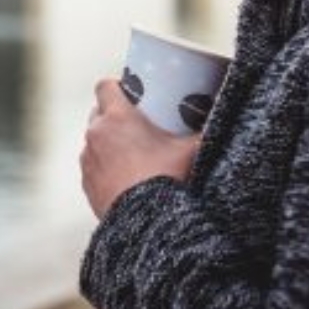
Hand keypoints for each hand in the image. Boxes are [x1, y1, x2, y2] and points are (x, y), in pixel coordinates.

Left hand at [80, 77, 199, 218]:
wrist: (147, 223)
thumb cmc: (166, 180)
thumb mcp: (191, 151)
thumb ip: (203, 132)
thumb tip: (221, 120)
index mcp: (117, 117)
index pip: (104, 86)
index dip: (116, 86)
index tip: (131, 92)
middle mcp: (96, 135)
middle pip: (98, 112)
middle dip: (113, 114)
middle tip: (135, 122)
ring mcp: (88, 160)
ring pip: (93, 140)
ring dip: (107, 141)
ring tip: (129, 151)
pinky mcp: (87, 184)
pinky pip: (92, 166)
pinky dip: (103, 166)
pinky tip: (121, 174)